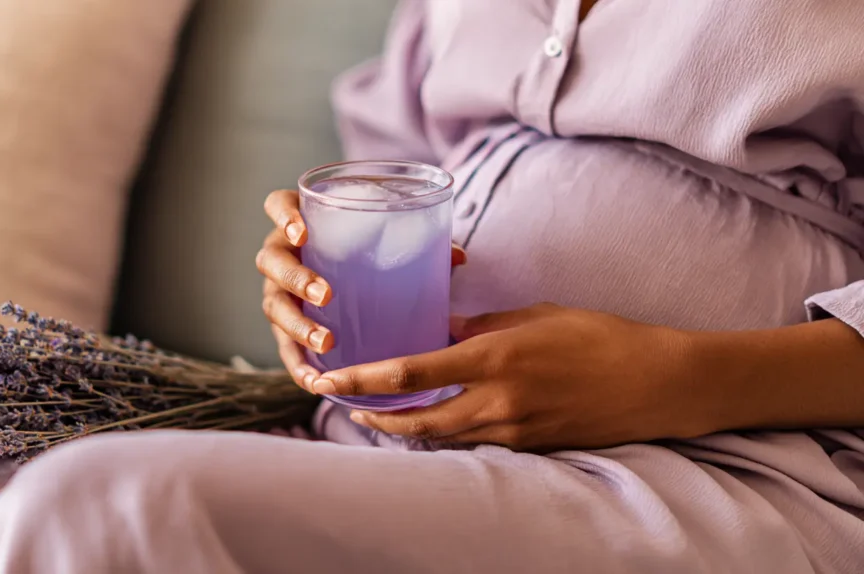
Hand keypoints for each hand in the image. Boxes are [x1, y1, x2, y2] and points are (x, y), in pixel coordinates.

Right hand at [256, 189, 465, 390]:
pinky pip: (284, 348)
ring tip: (325, 342)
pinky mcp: (285, 327)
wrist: (356, 275)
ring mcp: (279, 290)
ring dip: (296, 325)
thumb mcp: (391, 239)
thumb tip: (458, 257)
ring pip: (274, 306)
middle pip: (272, 260)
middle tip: (326, 294)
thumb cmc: (370, 248)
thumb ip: (419, 241)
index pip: (278, 205)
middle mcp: (283, 253)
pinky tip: (315, 381)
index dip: (283, 216)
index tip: (303, 233)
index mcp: (303, 220)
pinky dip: (298, 365)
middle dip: (295, 278)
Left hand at [309, 304, 699, 450]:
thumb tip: (442, 327)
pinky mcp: (529, 446)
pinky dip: (445, 434)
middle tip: (345, 405)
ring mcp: (513, 429)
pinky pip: (474, 442)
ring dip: (405, 428)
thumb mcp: (536, 315)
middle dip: (373, 416)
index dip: (363, 379)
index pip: (410, 373)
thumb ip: (482, 323)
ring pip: (441, 437)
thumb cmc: (600, 336)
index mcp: (494, 357)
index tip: (331, 378)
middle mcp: (496, 400)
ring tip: (379, 415)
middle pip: (416, 420)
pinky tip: (434, 421)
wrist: (656, 383)